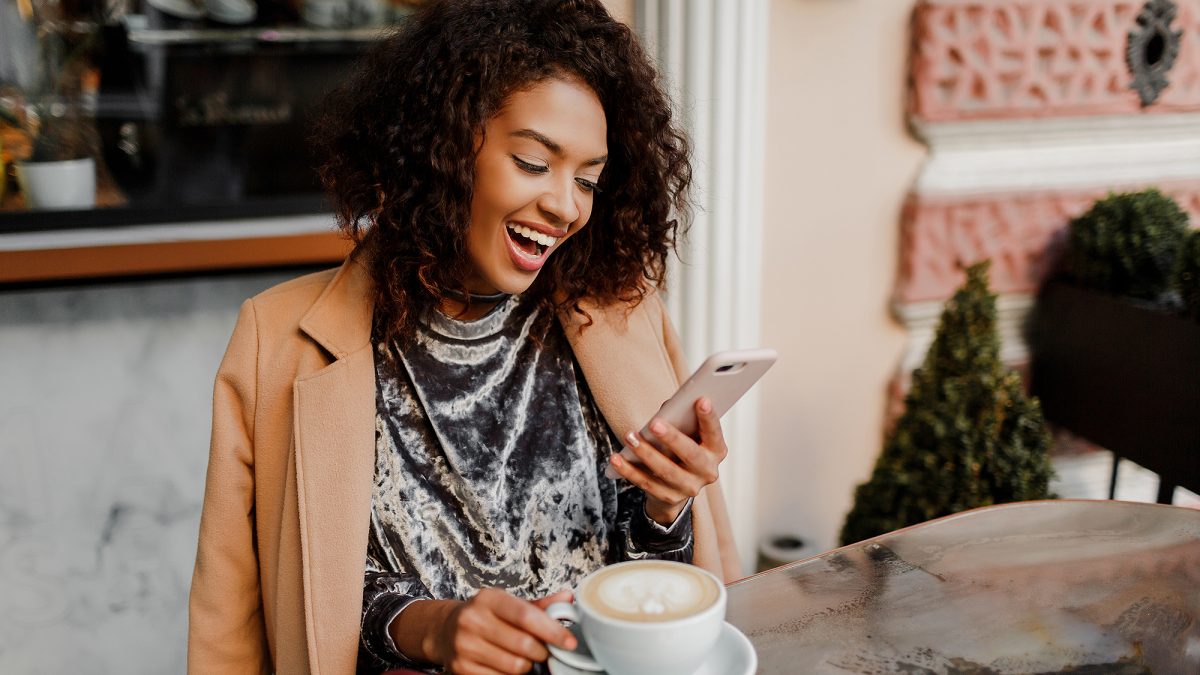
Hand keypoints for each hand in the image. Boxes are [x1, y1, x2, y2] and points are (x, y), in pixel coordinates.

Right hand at [435, 588, 575, 674]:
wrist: (446, 630)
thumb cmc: (486, 615)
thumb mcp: (509, 604)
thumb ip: (539, 605)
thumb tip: (568, 600)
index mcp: (488, 599)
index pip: (527, 616)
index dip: (552, 631)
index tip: (570, 642)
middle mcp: (473, 620)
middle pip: (524, 646)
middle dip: (542, 652)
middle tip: (545, 651)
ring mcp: (465, 646)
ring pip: (515, 666)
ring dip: (528, 666)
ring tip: (526, 658)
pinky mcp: (461, 669)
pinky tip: (509, 666)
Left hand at [608, 397, 727, 524]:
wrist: (679, 484)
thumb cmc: (683, 447)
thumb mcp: (689, 434)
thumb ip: (682, 420)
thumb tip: (667, 410)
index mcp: (716, 451)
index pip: (714, 433)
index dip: (709, 418)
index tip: (702, 400)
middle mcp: (707, 472)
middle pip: (691, 455)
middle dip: (672, 438)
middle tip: (655, 423)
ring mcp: (689, 488)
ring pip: (666, 471)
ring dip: (646, 453)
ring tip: (630, 437)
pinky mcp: (669, 497)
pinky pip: (646, 483)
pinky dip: (629, 471)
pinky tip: (617, 459)